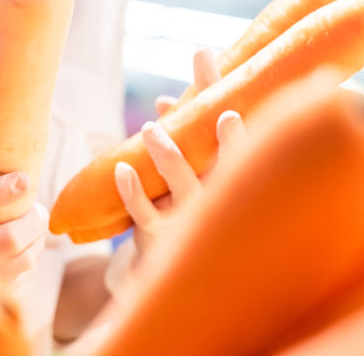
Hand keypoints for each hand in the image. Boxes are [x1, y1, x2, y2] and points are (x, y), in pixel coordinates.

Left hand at [113, 49, 246, 256]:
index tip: (231, 98)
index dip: (234, 113)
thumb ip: (183, 132)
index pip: (242, 139)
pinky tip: (122, 169)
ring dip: (168, 155)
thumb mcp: (193, 167)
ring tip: (151, 128)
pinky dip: (133, 191)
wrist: (178, 265)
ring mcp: (191, 217)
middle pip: (227, 164)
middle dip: (231, 141)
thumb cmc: (190, 206)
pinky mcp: (161, 236)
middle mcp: (221, 195)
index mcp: (236, 174)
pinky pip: (145, 213)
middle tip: (227, 115)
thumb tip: (162, 102)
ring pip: (184, 186)